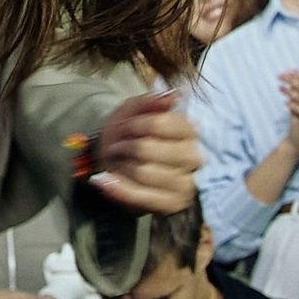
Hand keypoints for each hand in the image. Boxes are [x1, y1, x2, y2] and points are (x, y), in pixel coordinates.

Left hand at [77, 88, 203, 214]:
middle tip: (116, 146)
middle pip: (148, 149)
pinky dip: (119, 189)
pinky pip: (142, 197)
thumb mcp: (134, 110)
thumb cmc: (131, 134)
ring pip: (142, 172)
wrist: (121, 164)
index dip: (136, 125)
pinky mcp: (172, 203)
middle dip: (124, 147)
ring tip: (117, 162)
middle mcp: (192, 157)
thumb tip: (172, 95)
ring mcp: (184, 183)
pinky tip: (105, 181)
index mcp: (189, 130)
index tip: (125, 126)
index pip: (162, 124)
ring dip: (120, 166)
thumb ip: (149, 102)